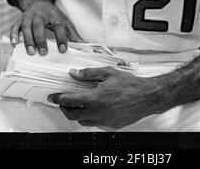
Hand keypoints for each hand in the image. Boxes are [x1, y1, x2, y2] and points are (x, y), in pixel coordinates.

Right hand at [10, 1, 81, 54]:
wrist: (38, 3)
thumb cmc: (53, 16)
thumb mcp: (65, 23)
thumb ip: (74, 36)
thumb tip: (87, 47)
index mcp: (54, 16)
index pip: (58, 26)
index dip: (61, 38)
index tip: (63, 50)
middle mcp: (40, 15)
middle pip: (39, 25)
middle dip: (41, 39)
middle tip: (44, 53)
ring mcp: (29, 17)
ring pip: (26, 27)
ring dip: (28, 40)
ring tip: (31, 53)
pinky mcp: (19, 20)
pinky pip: (15, 26)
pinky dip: (14, 34)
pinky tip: (15, 43)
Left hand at [48, 66, 163, 129]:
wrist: (146, 97)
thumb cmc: (130, 84)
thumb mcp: (108, 73)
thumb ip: (89, 74)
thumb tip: (74, 74)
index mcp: (95, 98)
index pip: (69, 101)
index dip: (58, 98)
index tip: (53, 96)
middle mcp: (97, 113)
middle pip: (72, 115)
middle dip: (64, 108)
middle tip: (62, 101)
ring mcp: (103, 121)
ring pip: (82, 121)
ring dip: (76, 113)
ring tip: (78, 104)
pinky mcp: (110, 126)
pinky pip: (94, 123)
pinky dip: (89, 117)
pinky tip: (93, 108)